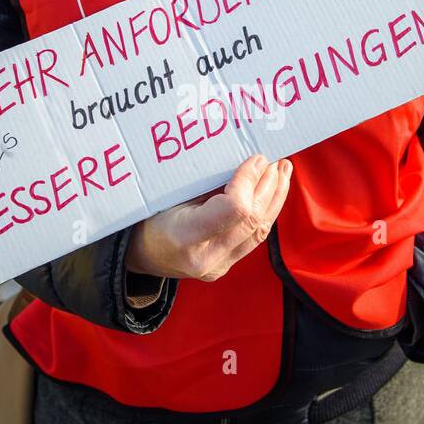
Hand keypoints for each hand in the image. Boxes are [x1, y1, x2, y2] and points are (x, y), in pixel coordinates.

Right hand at [125, 155, 291, 282]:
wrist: (140, 253)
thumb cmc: (148, 215)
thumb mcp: (167, 192)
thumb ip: (204, 182)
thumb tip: (240, 157)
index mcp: (184, 236)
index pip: (234, 209)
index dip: (249, 180)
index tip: (255, 158)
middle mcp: (205, 257)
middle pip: (252, 219)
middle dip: (268, 185)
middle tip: (275, 159)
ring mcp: (218, 266)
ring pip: (259, 231)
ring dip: (275, 197)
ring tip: (283, 170)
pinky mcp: (226, 266)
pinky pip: (254, 237)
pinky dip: (267, 211)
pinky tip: (273, 191)